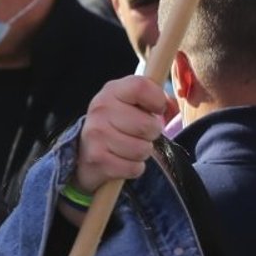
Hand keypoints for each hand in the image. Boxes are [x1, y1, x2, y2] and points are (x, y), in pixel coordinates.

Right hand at [73, 75, 172, 195]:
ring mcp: (96, 134)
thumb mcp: (131, 103)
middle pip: (148, 125)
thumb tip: (172, 109)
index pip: (141, 87)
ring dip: (142, 152)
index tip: (155, 109)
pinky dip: (133, 168)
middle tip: (138, 133)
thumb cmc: (117, 123)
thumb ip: (155, 99)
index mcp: (111, 91)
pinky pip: (134, 168)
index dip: (157, 100)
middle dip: (151, 134)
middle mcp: (100, 109)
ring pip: (143, 149)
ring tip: (129, 146)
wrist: (83, 150)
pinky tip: (122, 160)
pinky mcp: (97, 159)